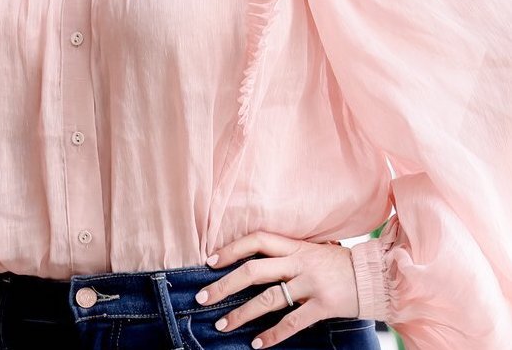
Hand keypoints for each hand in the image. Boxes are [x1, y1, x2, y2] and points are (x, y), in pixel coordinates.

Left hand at [194, 231, 358, 348]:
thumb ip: (286, 255)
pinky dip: (274, 334)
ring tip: (222, 326)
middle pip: (254, 271)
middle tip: (201, 298)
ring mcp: (312, 284)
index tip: (209, 262)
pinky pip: (294, 322)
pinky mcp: (325, 306)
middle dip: (224, 285)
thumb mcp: (311, 251)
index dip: (231, 249)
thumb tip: (252, 263)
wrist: (378, 277)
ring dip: (242, 314)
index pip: (257, 240)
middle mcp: (300, 262)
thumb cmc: (339, 265)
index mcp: (295, 246)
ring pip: (269, 299)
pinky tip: (257, 344)